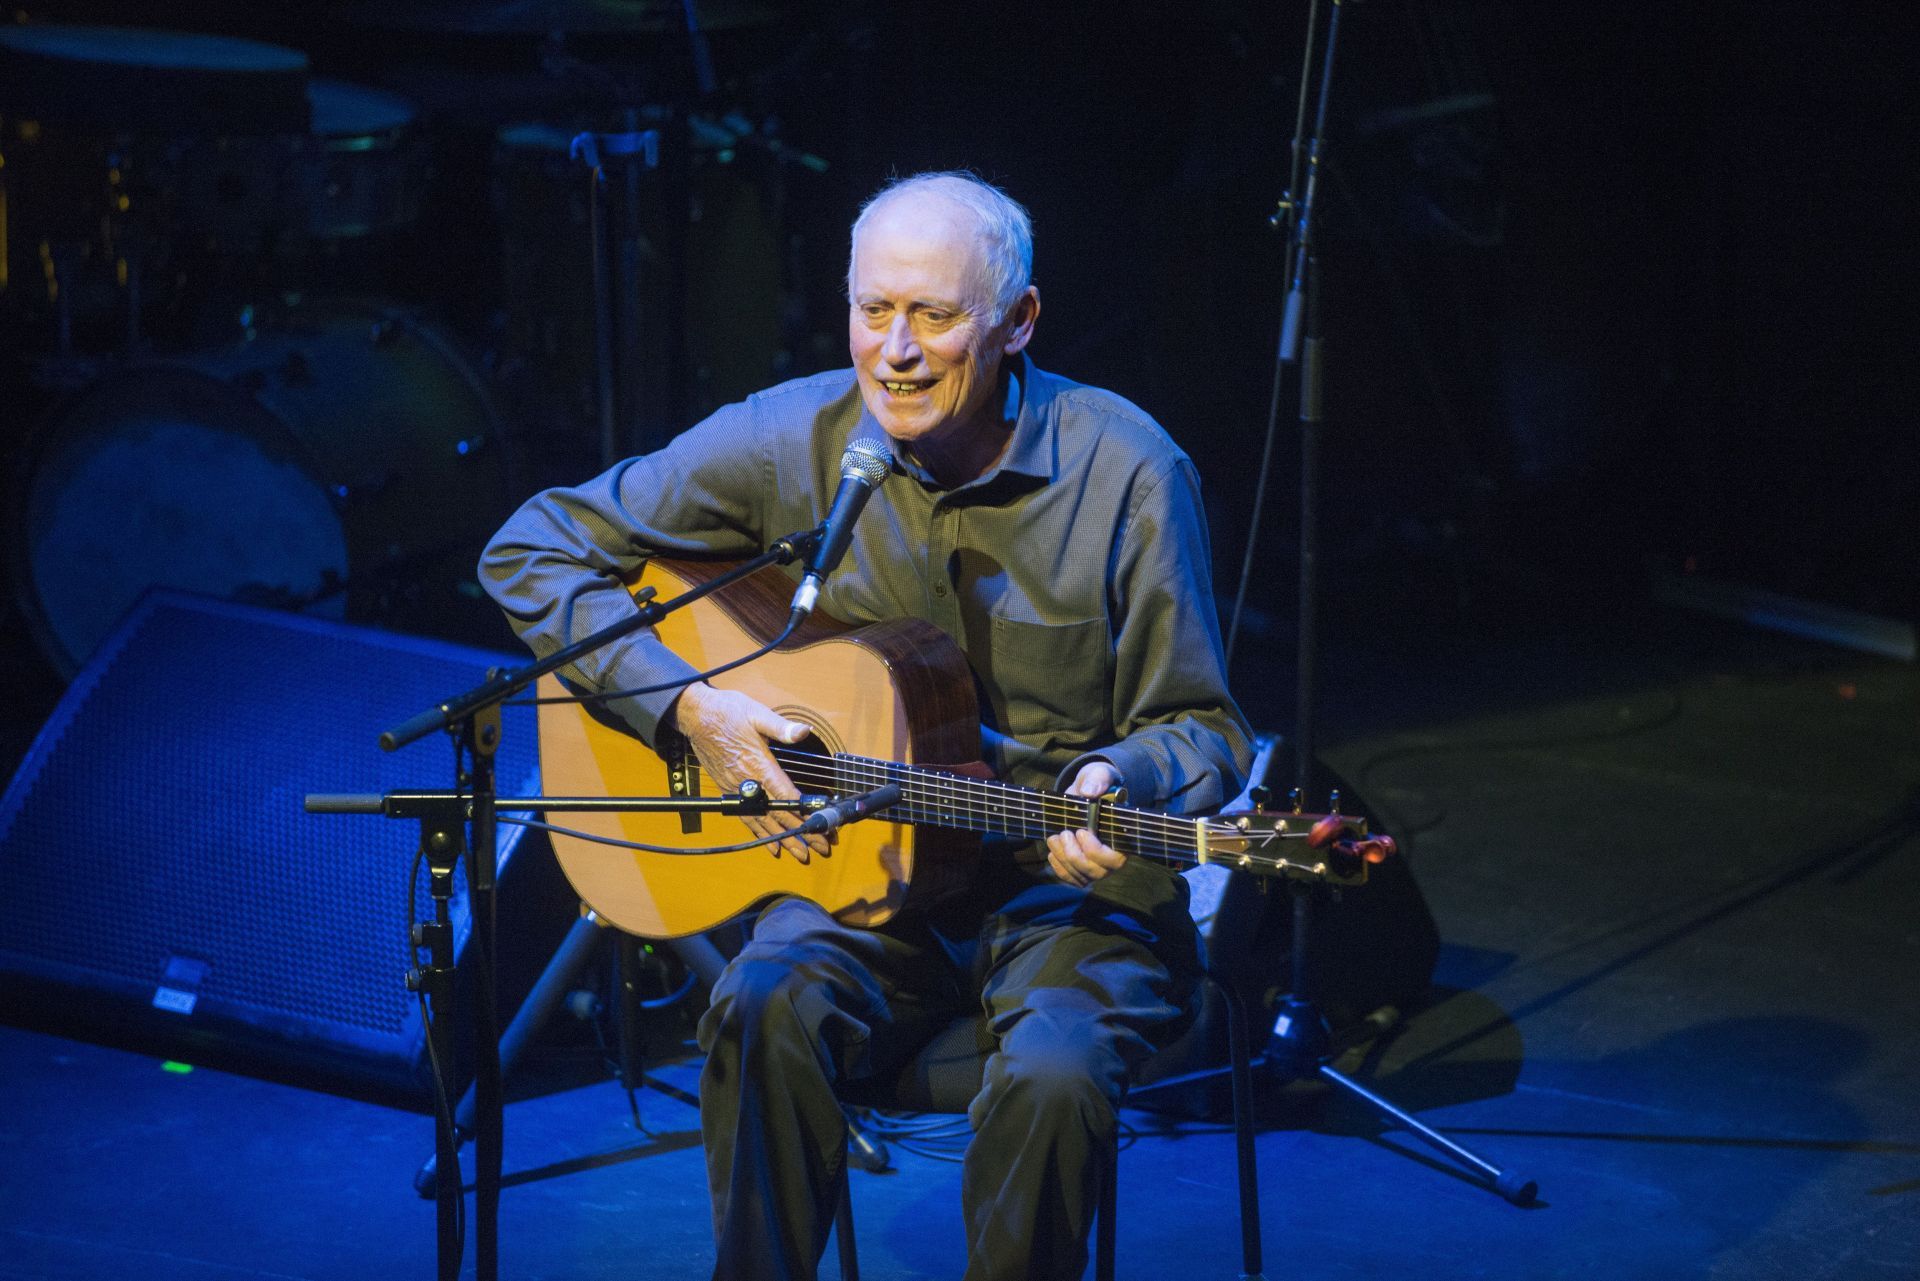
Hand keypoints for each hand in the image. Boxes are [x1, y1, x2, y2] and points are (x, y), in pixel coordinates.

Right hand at [671, 682, 824, 860]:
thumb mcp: (757, 714)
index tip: (823, 825)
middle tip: (821, 848)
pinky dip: (761, 835)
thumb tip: (802, 731)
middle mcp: (749, 784)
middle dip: (802, 833)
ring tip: (802, 855)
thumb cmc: (728, 713)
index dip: (807, 813)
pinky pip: (747, 819)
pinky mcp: (731, 792)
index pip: (788, 797)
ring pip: (764, 823)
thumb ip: (781, 727)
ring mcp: (738, 791)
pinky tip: (773, 847)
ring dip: (785, 840)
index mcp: (759, 766)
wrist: (697, 716)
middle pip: (779, 816)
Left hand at [1046, 760, 1126, 886]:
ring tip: (1054, 838)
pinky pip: (1071, 878)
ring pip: (1081, 876)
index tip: (1081, 832)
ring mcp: (1097, 865)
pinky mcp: (1082, 868)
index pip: (1116, 859)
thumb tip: (1089, 791)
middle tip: (1064, 833)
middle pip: (1096, 872)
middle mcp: (1113, 857)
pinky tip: (1053, 851)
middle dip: (1074, 856)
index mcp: (1123, 837)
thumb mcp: (1100, 774)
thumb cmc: (1098, 784)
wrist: (1084, 793)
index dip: (1096, 851)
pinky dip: (1059, 868)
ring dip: (1063, 860)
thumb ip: (1098, 779)